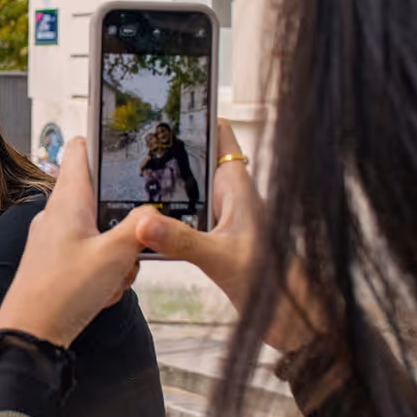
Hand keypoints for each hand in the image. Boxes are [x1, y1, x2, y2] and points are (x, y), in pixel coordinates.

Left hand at [0, 137, 159, 346]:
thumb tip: (152, 213)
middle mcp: (58, 214)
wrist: (29, 335)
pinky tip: (103, 292)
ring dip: (117, 255)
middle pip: (102, 198)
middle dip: (125, 221)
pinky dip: (104, 273)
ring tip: (114, 277)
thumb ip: (139, 227)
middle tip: (132, 245)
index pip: (80, 149)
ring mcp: (56, 239)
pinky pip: (92, 257)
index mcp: (68, 200)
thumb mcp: (115, 255)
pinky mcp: (57, 263)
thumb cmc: (62, 292)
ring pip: (102, 232)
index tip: (129, 149)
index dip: (103, 142)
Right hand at [136, 121, 259, 310]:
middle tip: (132, 143)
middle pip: (197, 159)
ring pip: (190, 189)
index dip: (197, 116)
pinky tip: (144, 226)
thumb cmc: (270, 279)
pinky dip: (167, 217)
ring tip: (128, 180)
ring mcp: (223, 217)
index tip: (166, 105)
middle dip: (168, 151)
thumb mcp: (219, 257)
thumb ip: (181, 240)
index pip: (220, 134)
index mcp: (237, 186)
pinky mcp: (216, 238)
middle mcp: (231, 196)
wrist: (288, 311)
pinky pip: (186, 217)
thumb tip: (143, 223)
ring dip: (165, 187)